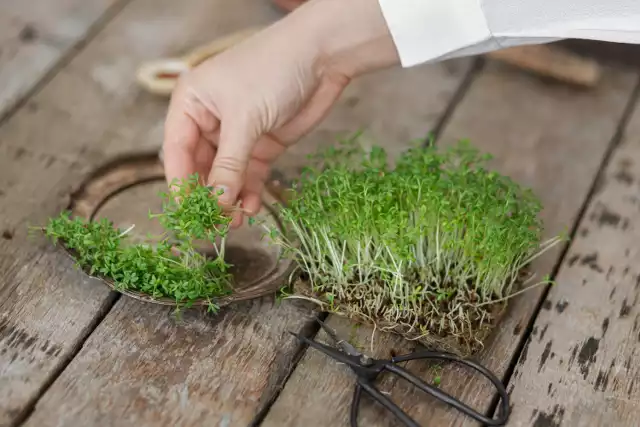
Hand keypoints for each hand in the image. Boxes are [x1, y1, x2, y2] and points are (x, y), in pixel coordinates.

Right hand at [162, 0, 399, 226]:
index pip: (177, 151)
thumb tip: (216, 202)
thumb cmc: (273, 70)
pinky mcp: (263, 142)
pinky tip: (253, 207)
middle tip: (215, 224)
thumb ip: (229, 164)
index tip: (188, 214)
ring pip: (226, 174)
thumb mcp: (245, 118)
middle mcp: (209, 118)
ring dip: (229, 198)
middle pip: (201, 167)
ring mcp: (237, 132)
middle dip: (209, 196)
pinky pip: (249, 173)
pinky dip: (250, 191)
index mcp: (191, 103)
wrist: (322, 56)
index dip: (181, 184)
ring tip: (236, 221)